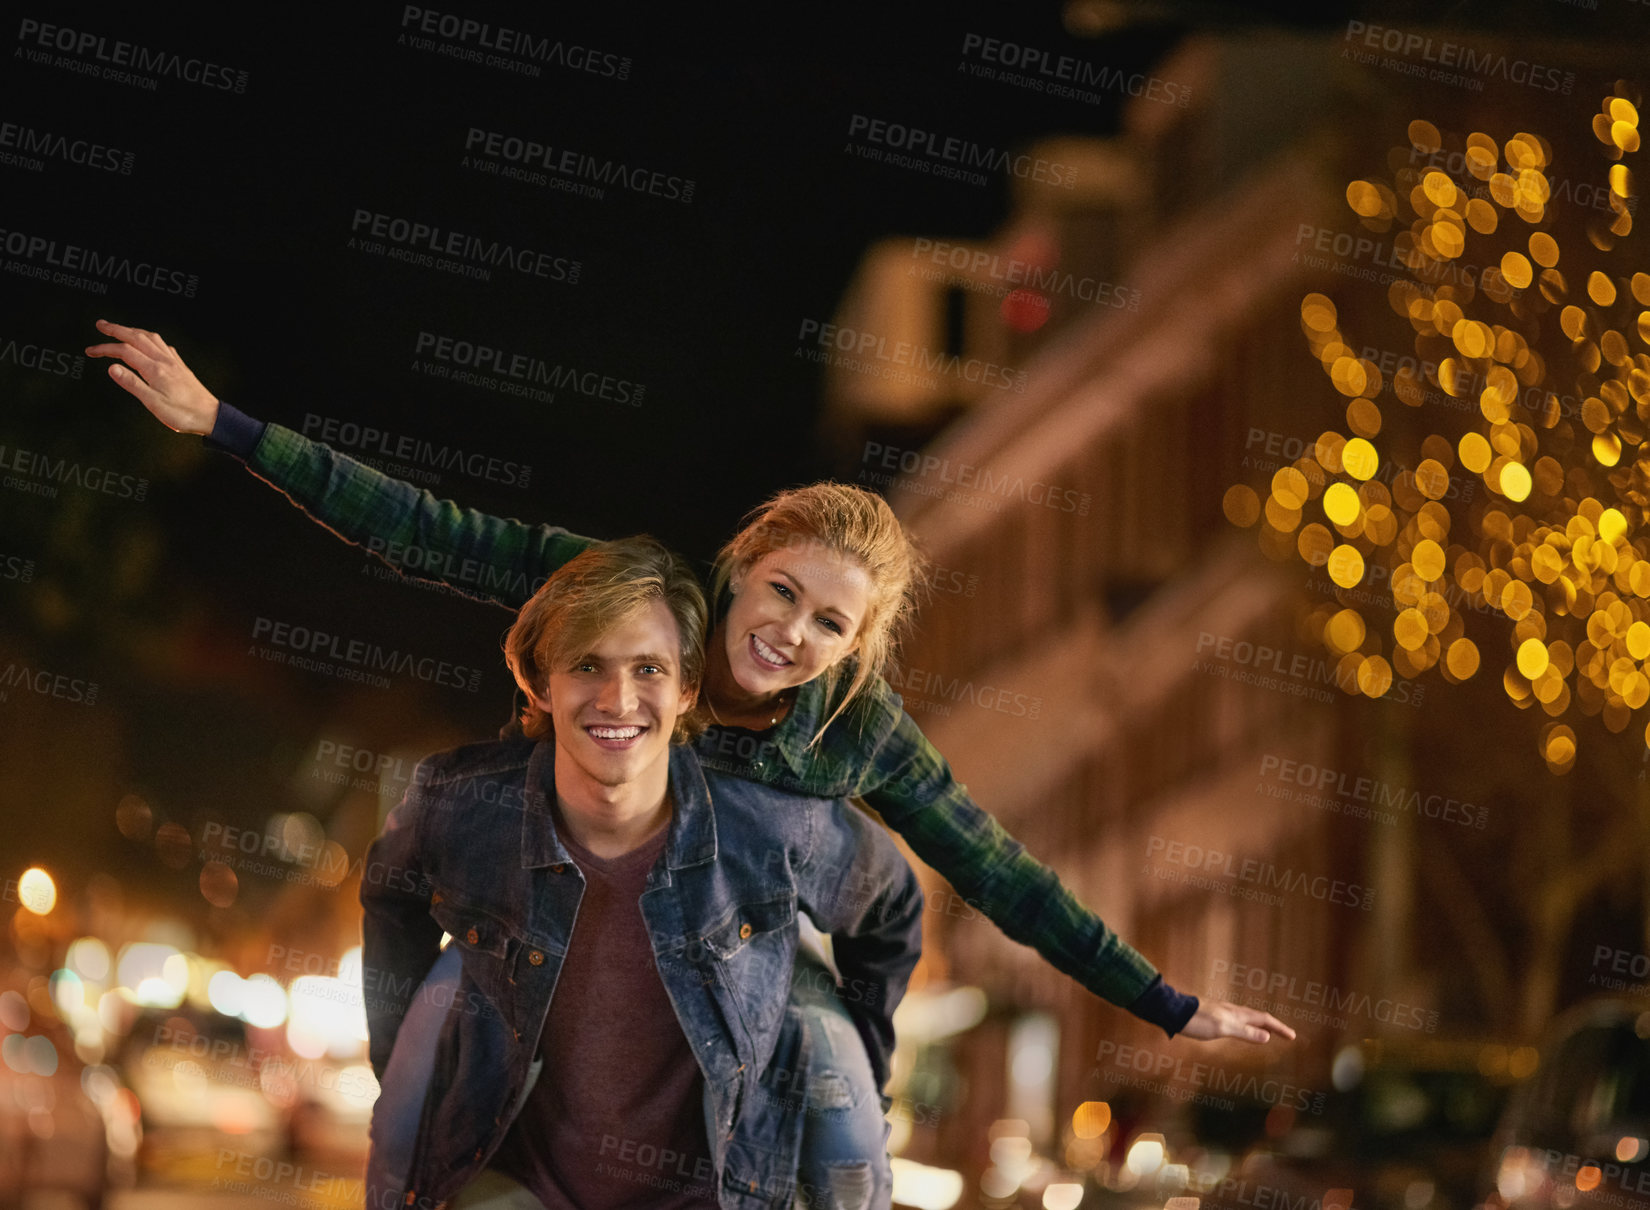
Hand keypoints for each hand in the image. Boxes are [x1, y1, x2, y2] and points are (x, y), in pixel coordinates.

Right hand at [85, 319, 219, 435]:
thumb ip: (132, 384)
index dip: (105, 348)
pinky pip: (163, 345)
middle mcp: (165, 361)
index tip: (90, 351)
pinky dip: (150, 339)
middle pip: (137, 337)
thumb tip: (112, 368)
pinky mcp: (181, 366)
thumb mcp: (153, 403)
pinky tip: (149, 342)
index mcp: (155, 369)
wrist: (211, 416)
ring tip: (120, 329)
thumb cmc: (184, 414)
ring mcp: (174, 362)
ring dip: (133, 330)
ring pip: (151, 338)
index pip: (124, 351)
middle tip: (100, 325)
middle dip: (116, 329)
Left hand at [1179, 999, 1296, 1044]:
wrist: (1172, 1010)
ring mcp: (1222, 1012)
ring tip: (1268, 1032)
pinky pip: (1237, 1020)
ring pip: (1247, 1017)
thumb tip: (1267, 1036)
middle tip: (1286, 1035)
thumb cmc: (1197, 1021)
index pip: (1265, 1020)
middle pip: (1258, 1017)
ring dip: (1260, 1025)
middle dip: (1274, 1026)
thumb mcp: (1223, 1029)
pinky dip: (1247, 1025)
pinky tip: (1240, 1029)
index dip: (1280, 1028)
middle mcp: (1232, 1011)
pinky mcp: (1213, 1015)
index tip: (1293, 1037)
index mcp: (1237, 1014)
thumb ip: (1245, 1032)